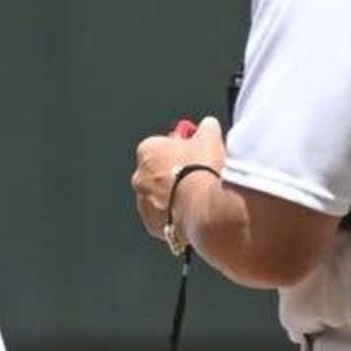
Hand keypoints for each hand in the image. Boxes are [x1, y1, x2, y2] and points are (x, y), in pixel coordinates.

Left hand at [132, 116, 225, 247]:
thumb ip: (206, 128)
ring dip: (173, 196)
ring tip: (198, 198)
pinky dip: (175, 216)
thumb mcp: (210, 138)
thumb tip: (208, 125)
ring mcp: (144, 203)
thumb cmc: (204, 171)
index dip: (179, 149)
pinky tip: (193, 214)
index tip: (193, 153)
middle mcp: (139, 177)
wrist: (206, 209)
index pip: (160, 146)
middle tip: (197, 176)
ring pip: (159, 197)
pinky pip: (163, 218)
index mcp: (147, 151)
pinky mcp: (153, 225)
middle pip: (157, 172)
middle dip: (174, 174)